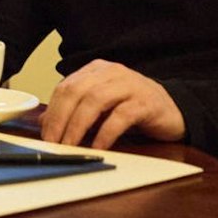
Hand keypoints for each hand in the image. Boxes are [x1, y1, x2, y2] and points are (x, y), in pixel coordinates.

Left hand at [40, 59, 185, 148]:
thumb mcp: (100, 108)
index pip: (65, 87)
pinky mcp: (146, 102)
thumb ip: (74, 111)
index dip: (52, 112)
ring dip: (78, 126)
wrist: (174, 110)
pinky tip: (97, 147)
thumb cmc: (133, 109)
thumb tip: (44, 123)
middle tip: (54, 142)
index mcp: (96, 70)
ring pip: (94, 101)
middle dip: (60, 119)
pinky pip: (120, 116)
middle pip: (76, 92)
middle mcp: (111, 72)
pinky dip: (105, 133)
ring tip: (70, 146)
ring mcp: (130, 85)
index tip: (45, 135)